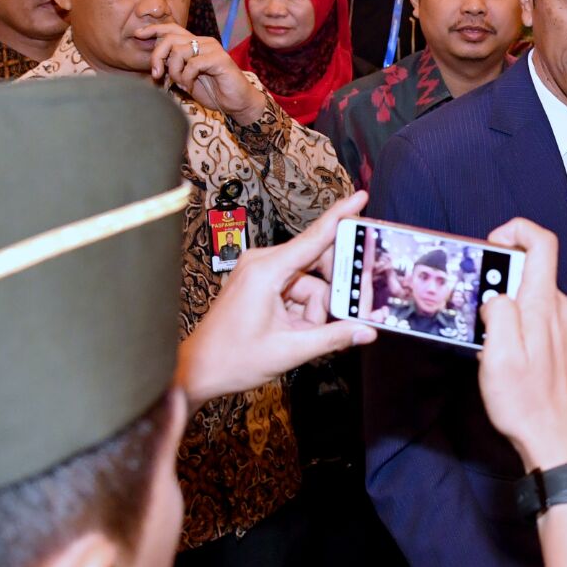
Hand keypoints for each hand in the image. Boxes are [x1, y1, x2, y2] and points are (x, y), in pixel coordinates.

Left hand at [138, 23, 267, 124]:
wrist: (237, 103)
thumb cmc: (213, 91)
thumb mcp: (186, 78)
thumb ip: (173, 68)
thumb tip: (155, 64)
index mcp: (195, 43)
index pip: (172, 28)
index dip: (154, 29)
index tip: (138, 34)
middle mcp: (204, 42)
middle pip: (171, 38)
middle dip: (158, 56)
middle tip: (156, 74)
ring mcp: (212, 49)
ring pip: (179, 51)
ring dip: (175, 71)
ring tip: (181, 84)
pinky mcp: (219, 59)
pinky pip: (193, 64)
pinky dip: (186, 78)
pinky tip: (189, 87)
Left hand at [176, 191, 375, 406]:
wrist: (199, 369)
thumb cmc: (232, 358)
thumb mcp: (290, 350)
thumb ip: (333, 338)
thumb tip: (367, 331)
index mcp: (266, 271)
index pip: (314, 238)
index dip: (341, 217)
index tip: (360, 197)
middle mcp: (263, 264)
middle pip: (317, 267)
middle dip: (328, 298)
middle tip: (336, 320)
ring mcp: (261, 273)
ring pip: (310, 285)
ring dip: (312, 313)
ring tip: (298, 337)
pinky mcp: (261, 284)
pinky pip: (297, 291)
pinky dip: (302, 313)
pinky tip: (293, 332)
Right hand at [477, 218, 566, 472]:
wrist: (557, 443)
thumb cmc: (527, 403)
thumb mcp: (498, 355)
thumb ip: (497, 312)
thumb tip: (496, 295)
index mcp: (545, 304)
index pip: (542, 242)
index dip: (515, 230)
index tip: (491, 245)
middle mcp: (561, 310)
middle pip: (532, 268)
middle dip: (500, 277)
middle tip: (477, 303)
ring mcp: (565, 327)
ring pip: (532, 296)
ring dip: (506, 304)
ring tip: (486, 335)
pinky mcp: (563, 344)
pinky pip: (538, 318)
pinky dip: (518, 324)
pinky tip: (503, 352)